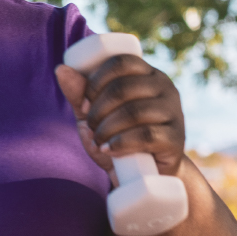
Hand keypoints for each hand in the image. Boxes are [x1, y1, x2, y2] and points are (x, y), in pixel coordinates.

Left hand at [54, 53, 186, 178]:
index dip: (95, 82)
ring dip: (106, 129)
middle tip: (91, 126)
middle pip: (123, 87)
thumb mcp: (94, 115)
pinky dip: (120, 143)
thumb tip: (61, 69)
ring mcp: (174, 112)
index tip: (83, 105)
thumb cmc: (117, 136)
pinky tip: (109, 149)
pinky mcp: (176, 138)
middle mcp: (164, 87)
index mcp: (146, 74)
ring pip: (133, 112)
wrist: (144, 173)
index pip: (121, 62)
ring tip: (99, 141)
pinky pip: (146, 135)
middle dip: (97, 110)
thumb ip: (78, 94)